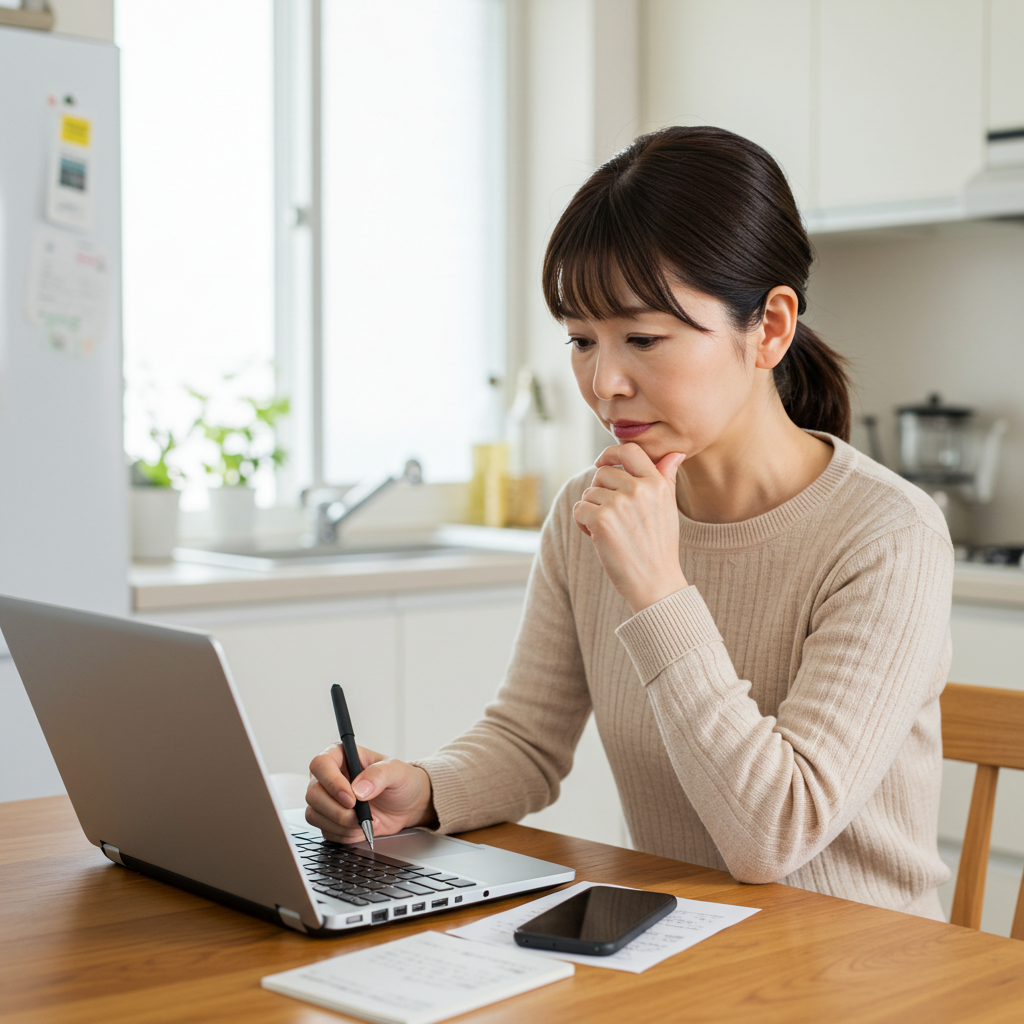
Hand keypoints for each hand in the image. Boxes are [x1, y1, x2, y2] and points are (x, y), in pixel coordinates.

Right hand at [306, 742, 436, 843]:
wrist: (407, 805)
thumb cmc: (401, 781)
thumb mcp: (397, 771)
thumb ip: (379, 775)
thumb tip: (359, 789)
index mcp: (341, 756)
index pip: (321, 764)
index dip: (332, 783)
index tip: (351, 798)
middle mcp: (329, 777)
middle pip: (313, 794)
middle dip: (337, 810)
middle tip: (359, 816)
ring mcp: (327, 799)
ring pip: (314, 815)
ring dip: (341, 824)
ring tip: (365, 822)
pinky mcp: (329, 819)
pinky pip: (326, 831)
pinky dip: (345, 834)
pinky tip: (362, 828)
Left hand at [573, 443, 687, 613]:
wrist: (655, 582)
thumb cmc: (660, 546)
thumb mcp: (668, 508)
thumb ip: (666, 478)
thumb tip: (674, 454)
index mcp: (657, 483)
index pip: (629, 450)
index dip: (610, 453)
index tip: (601, 463)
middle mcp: (639, 489)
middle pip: (603, 473)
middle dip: (600, 491)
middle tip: (610, 515)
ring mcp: (619, 503)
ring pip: (589, 493)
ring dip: (592, 510)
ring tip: (609, 530)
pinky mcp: (601, 519)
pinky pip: (579, 509)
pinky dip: (583, 523)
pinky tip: (598, 537)